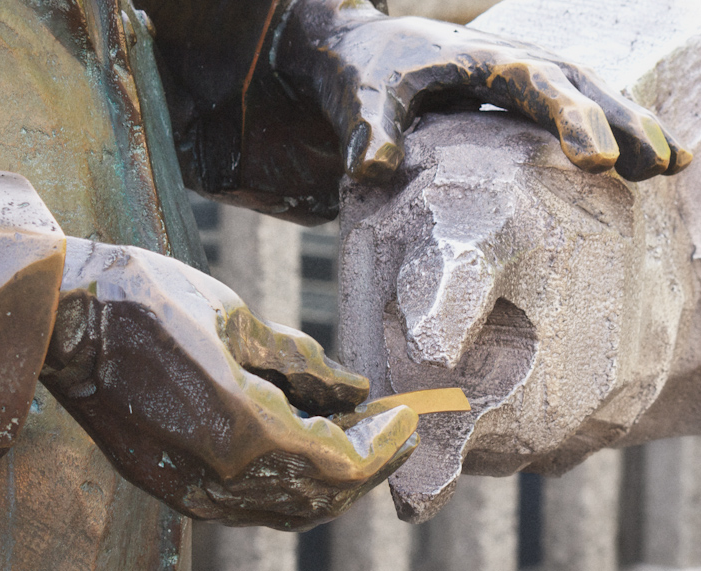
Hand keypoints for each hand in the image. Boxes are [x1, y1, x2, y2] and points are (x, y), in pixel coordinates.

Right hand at [40, 237, 417, 529]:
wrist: (64, 319)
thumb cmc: (149, 301)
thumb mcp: (238, 319)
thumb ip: (303, 363)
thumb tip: (352, 386)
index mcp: (242, 428)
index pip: (340, 463)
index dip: (382, 445)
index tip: (406, 416)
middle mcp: (220, 478)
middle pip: (320, 497)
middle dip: (368, 467)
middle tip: (395, 431)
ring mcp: (191, 491)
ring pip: (285, 508)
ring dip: (331, 479)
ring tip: (356, 436)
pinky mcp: (172, 486)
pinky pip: (250, 503)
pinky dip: (290, 482)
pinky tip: (303, 443)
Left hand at [271, 0, 690, 182]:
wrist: (364, 48)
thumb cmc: (364, 73)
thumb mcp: (361, 97)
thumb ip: (369, 129)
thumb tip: (371, 170)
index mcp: (483, 59)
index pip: (539, 87)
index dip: (573, 120)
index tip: (600, 162)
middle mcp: (515, 59)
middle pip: (584, 85)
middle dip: (626, 123)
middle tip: (663, 166)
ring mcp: (524, 72)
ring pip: (592, 91)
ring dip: (633, 123)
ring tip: (674, 165)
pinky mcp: (522, 91)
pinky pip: (576, 103)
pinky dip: (609, 125)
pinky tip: (638, 155)